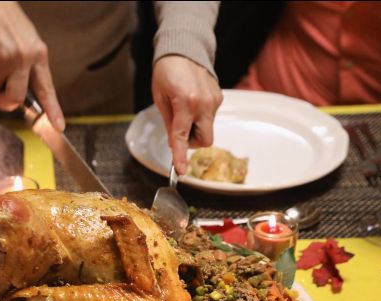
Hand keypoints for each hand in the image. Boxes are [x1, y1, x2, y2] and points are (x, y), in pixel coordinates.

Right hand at [0, 1, 64, 130]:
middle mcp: (21, 58)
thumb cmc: (9, 24)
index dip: (52, 110)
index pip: (46, 89)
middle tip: (2, 93)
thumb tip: (26, 98)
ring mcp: (0, 59)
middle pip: (13, 98)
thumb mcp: (30, 43)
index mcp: (37, 55)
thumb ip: (30, 69)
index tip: (58, 127)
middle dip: (5, 101)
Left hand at [152, 55, 222, 174]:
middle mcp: (204, 103)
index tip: (181, 171)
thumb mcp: (160, 98)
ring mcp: (214, 101)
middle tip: (180, 130)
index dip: (181, 156)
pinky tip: (192, 102)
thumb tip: (175, 144)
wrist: (185, 50)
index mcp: (185, 102)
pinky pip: (210, 117)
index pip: (183, 137)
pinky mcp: (219, 98)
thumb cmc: (166, 72)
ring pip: (208, 129)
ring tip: (184, 109)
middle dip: (192, 142)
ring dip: (195, 128)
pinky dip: (200, 117)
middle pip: (204, 140)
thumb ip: (169, 123)